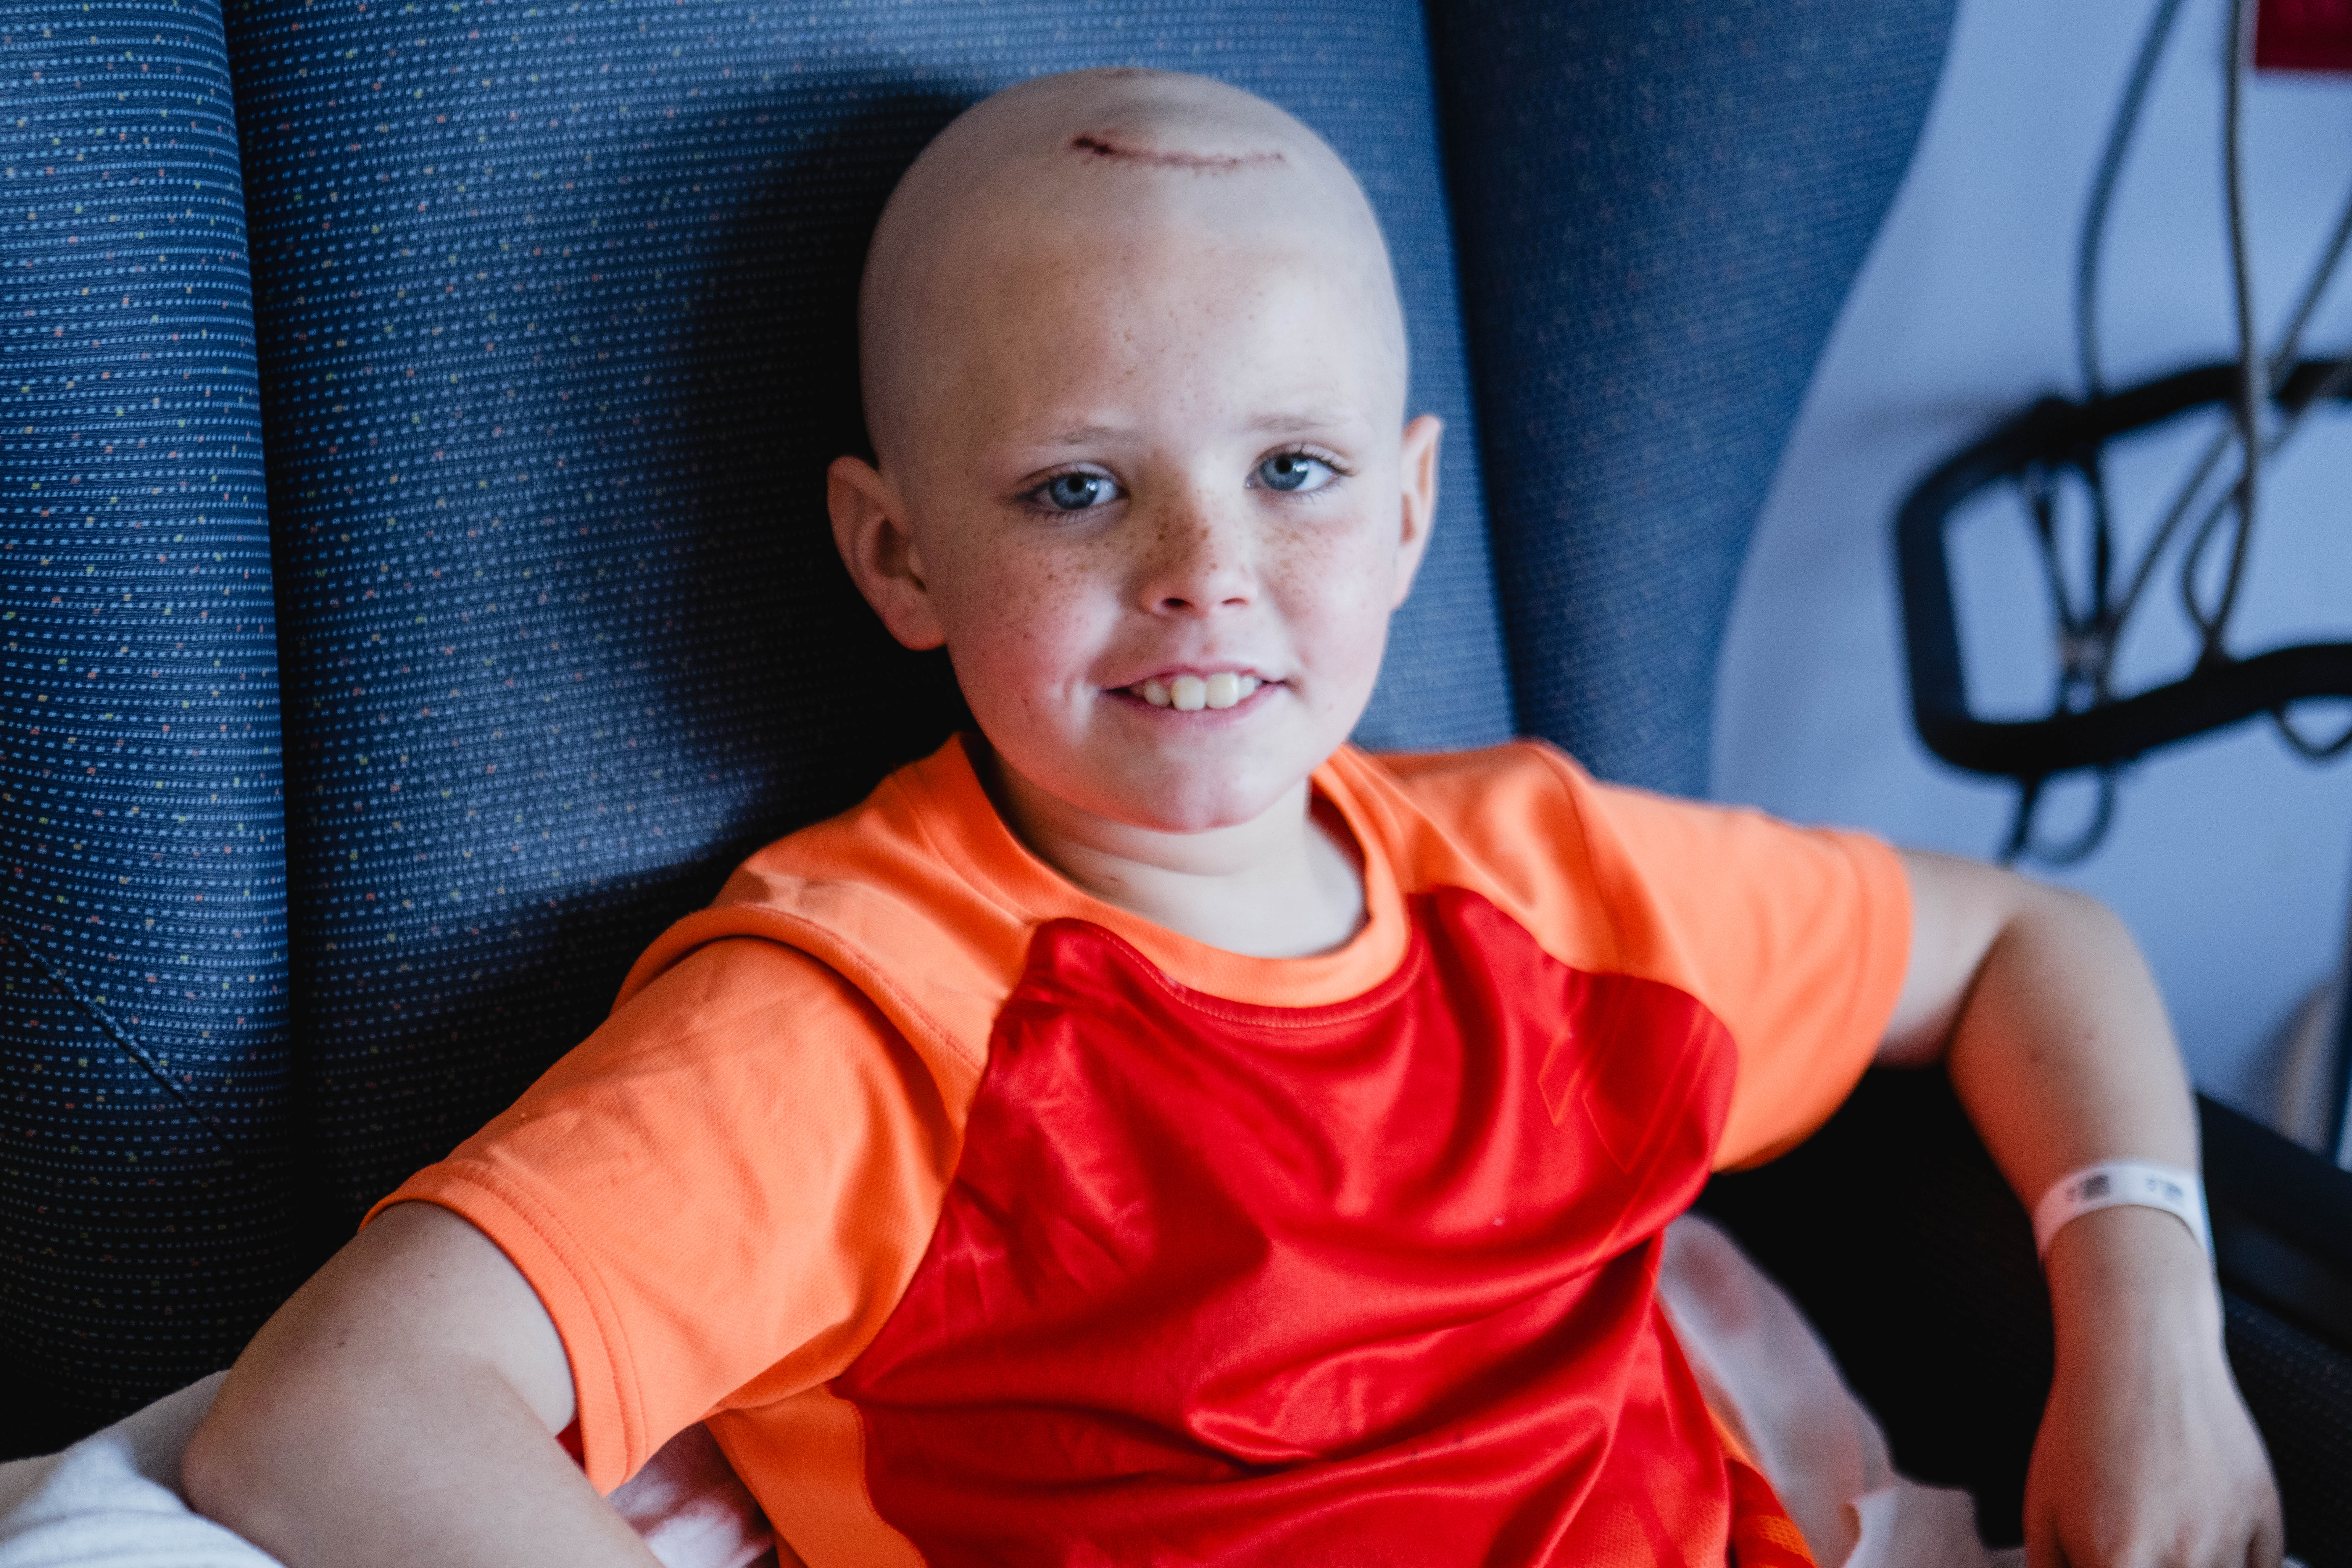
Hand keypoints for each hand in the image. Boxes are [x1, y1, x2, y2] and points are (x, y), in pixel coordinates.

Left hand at [2025, 1206, 2281, 1567]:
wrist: (2139, 1354)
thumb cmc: (2082, 1425)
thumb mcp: (2042, 1508)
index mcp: (2115, 1562)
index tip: (2109, 1560)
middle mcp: (2179, 1559)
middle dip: (2148, 1565)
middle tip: (2137, 1540)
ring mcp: (2226, 1537)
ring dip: (2190, 1564)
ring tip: (2163, 1527)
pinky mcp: (2263, 1513)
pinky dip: (2234, 1563)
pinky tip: (2202, 1534)